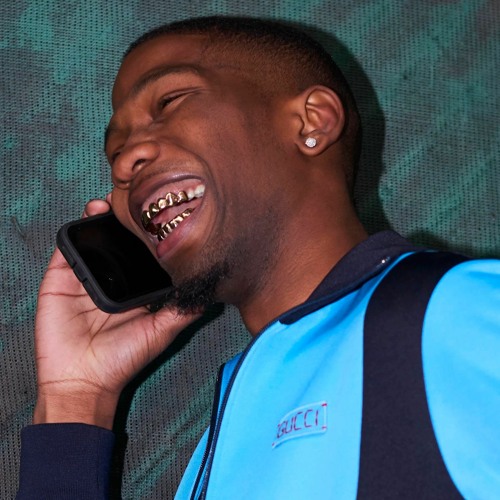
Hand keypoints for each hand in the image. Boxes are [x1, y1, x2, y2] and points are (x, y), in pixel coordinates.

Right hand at [33, 199, 197, 428]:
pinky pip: (66, 248)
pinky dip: (76, 229)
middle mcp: (110, 277)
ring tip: (115, 200)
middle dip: (126, 218)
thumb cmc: (124, 358)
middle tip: (138, 198)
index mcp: (132, 287)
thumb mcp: (161, 331)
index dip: (149, 233)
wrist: (82, 380)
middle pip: (117, 239)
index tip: (162, 212)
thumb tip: (210, 291)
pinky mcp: (60, 278)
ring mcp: (84, 275)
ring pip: (93, 237)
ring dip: (102, 215)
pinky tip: (91, 213)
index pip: (142, 253)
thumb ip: (184, 310)